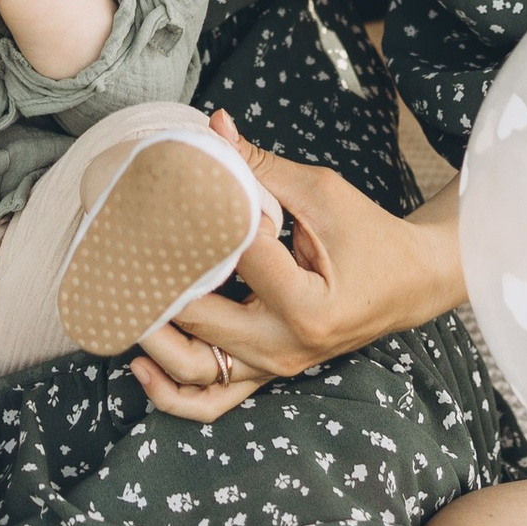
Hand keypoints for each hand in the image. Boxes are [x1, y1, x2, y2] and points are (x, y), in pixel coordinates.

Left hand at [128, 118, 466, 418]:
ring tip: (120, 298)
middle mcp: (286, 347)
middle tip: (119, 239)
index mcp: (308, 306)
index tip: (167, 188)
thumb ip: (260, 167)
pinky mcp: (265, 374)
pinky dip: (171, 392)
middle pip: (199, 318)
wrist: (407, 284)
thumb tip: (213, 125)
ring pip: (195, 372)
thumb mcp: (321, 193)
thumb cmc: (369, 235)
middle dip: (156, 278)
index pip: (233, 258)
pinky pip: (211, 400)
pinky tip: (139, 365)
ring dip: (152, 339)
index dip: (198, 218)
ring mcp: (274, 368)